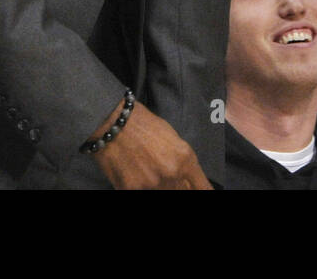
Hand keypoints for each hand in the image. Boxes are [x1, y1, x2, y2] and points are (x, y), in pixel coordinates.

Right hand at [91, 101, 211, 189]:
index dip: (201, 190)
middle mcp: (171, 174)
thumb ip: (182, 162)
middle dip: (177, 186)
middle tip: (163, 172)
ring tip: (147, 170)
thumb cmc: (145, 126)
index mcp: (185, 159)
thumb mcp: (173, 140)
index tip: (197, 189)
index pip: (203, 187)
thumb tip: (186, 180)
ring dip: (157, 186)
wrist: (114, 124)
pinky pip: (141, 193)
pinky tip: (134, 174)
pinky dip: (140, 186)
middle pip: (182, 192)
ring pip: (162, 193)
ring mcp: (151, 185)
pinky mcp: (131, 190)